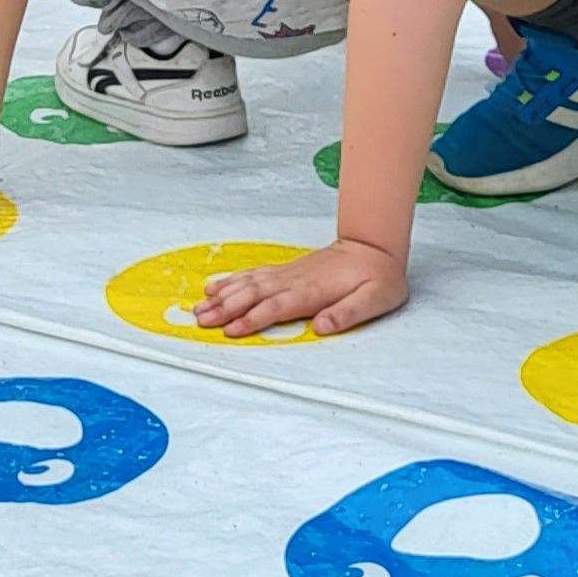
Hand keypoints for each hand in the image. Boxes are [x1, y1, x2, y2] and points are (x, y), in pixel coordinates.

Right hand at [191, 237, 407, 337]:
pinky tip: (217, 287)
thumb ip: (347, 313)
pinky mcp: (286, 271)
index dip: (251, 319)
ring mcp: (287, 274)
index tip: (230, 330)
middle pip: (253, 295)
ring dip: (222, 296)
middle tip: (200, 321)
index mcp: (313, 292)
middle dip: (225, 309)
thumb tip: (321, 327)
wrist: (375, 246)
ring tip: (199, 307)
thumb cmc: (378, 277)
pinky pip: (253, 275)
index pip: (275, 307)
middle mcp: (294, 281)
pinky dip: (232, 281)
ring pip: (248, 284)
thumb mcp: (374, 300)